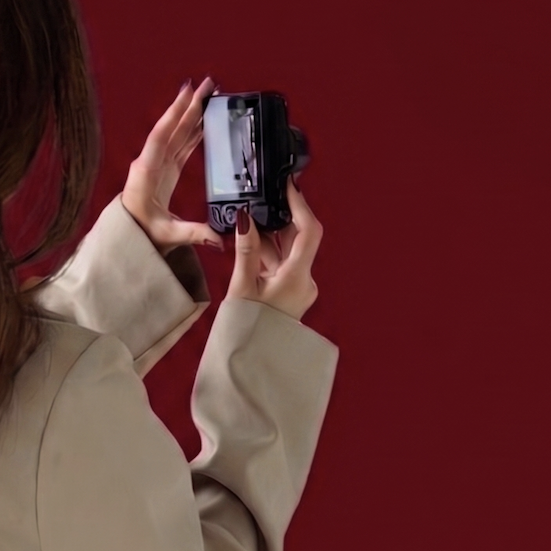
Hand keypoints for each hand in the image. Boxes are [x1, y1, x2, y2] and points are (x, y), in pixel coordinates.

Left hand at [121, 77, 226, 255]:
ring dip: (192, 114)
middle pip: (172, 128)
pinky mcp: (165, 170)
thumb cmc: (139, 236)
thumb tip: (218, 237)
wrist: (126, 240)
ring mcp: (159, 165)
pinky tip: (204, 120)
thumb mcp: (166, 235)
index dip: (175, 114)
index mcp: (147, 172)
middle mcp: (151, 163)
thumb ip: (194, 234)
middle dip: (189, 105)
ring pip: (178, 133)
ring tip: (209, 94)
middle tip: (207, 85)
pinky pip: (181, 144)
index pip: (162, 137)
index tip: (188, 93)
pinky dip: (193, 130)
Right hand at [226, 176, 321, 321]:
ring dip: (267, 239)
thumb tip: (245, 218)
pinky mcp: (290, 294)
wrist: (252, 364)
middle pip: (297, 239)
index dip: (300, 204)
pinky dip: (266, 255)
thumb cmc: (248, 331)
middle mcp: (305, 282)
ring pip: (287, 252)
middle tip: (254, 206)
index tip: (288, 186)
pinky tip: (248, 250)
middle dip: (275, 221)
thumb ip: (246, 249)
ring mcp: (299, 289)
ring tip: (243, 232)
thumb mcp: (242, 286)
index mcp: (298, 278)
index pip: (309, 230)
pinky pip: (281, 265)